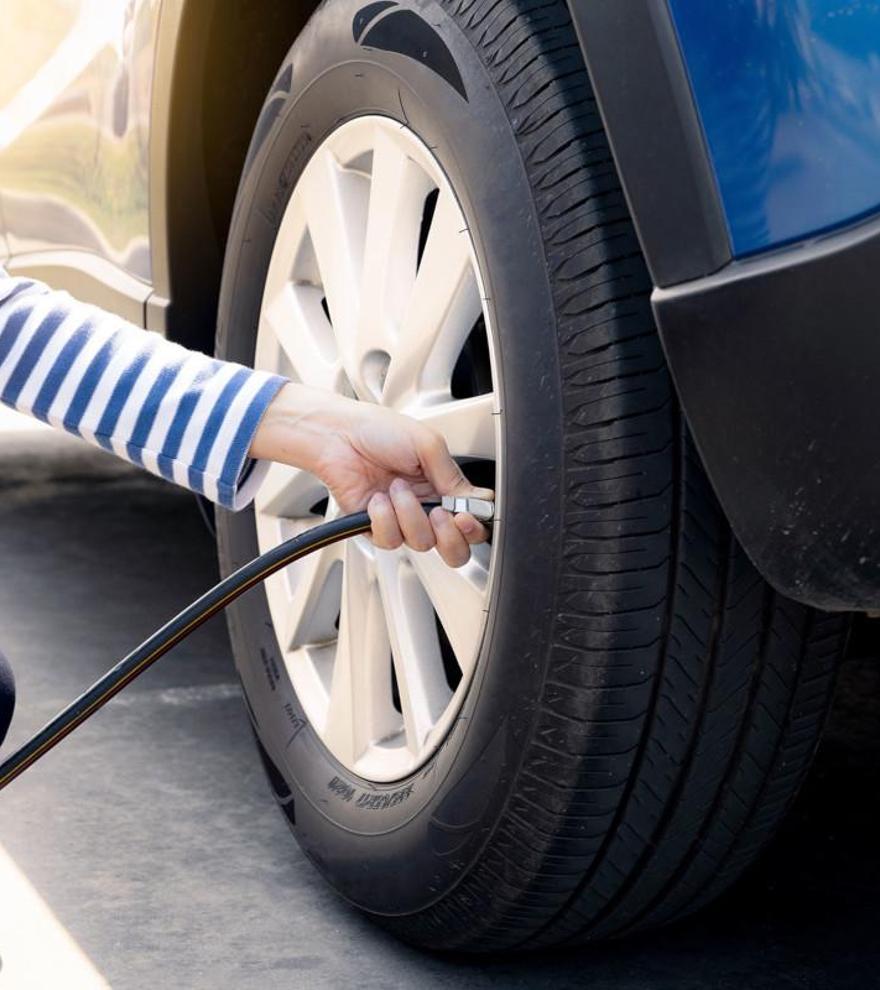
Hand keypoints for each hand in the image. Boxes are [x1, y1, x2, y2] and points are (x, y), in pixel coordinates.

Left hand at [249, 383, 492, 565]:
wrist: (336, 436)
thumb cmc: (377, 430)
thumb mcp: (427, 444)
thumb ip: (453, 476)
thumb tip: (476, 501)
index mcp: (443, 486)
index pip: (472, 521)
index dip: (474, 526)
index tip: (465, 515)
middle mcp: (426, 507)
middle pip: (454, 548)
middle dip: (452, 538)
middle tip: (441, 515)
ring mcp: (402, 520)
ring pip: (422, 543)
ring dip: (410, 514)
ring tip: (396, 487)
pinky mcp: (376, 528)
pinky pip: (390, 540)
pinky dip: (384, 518)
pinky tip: (377, 499)